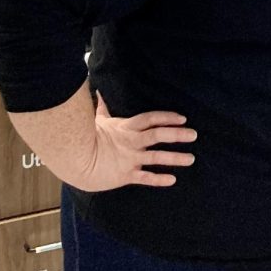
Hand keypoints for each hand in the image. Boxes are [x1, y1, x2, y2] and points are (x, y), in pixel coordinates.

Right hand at [63, 95, 196, 191]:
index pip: (152, 118)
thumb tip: (98, 90)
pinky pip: (145, 177)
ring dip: (175, 158)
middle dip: (177, 134)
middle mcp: (132, 142)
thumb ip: (103, 106)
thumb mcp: (99, 120)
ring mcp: (130, 158)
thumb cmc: (88, 138)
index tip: (183, 118)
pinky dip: (159, 179)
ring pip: (157, 157)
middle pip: (159, 135)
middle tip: (194, 134)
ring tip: (191, 158)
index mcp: (127, 127)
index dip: (168, 117)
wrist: (76, 161)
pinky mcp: (125, 175)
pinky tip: (172, 180)